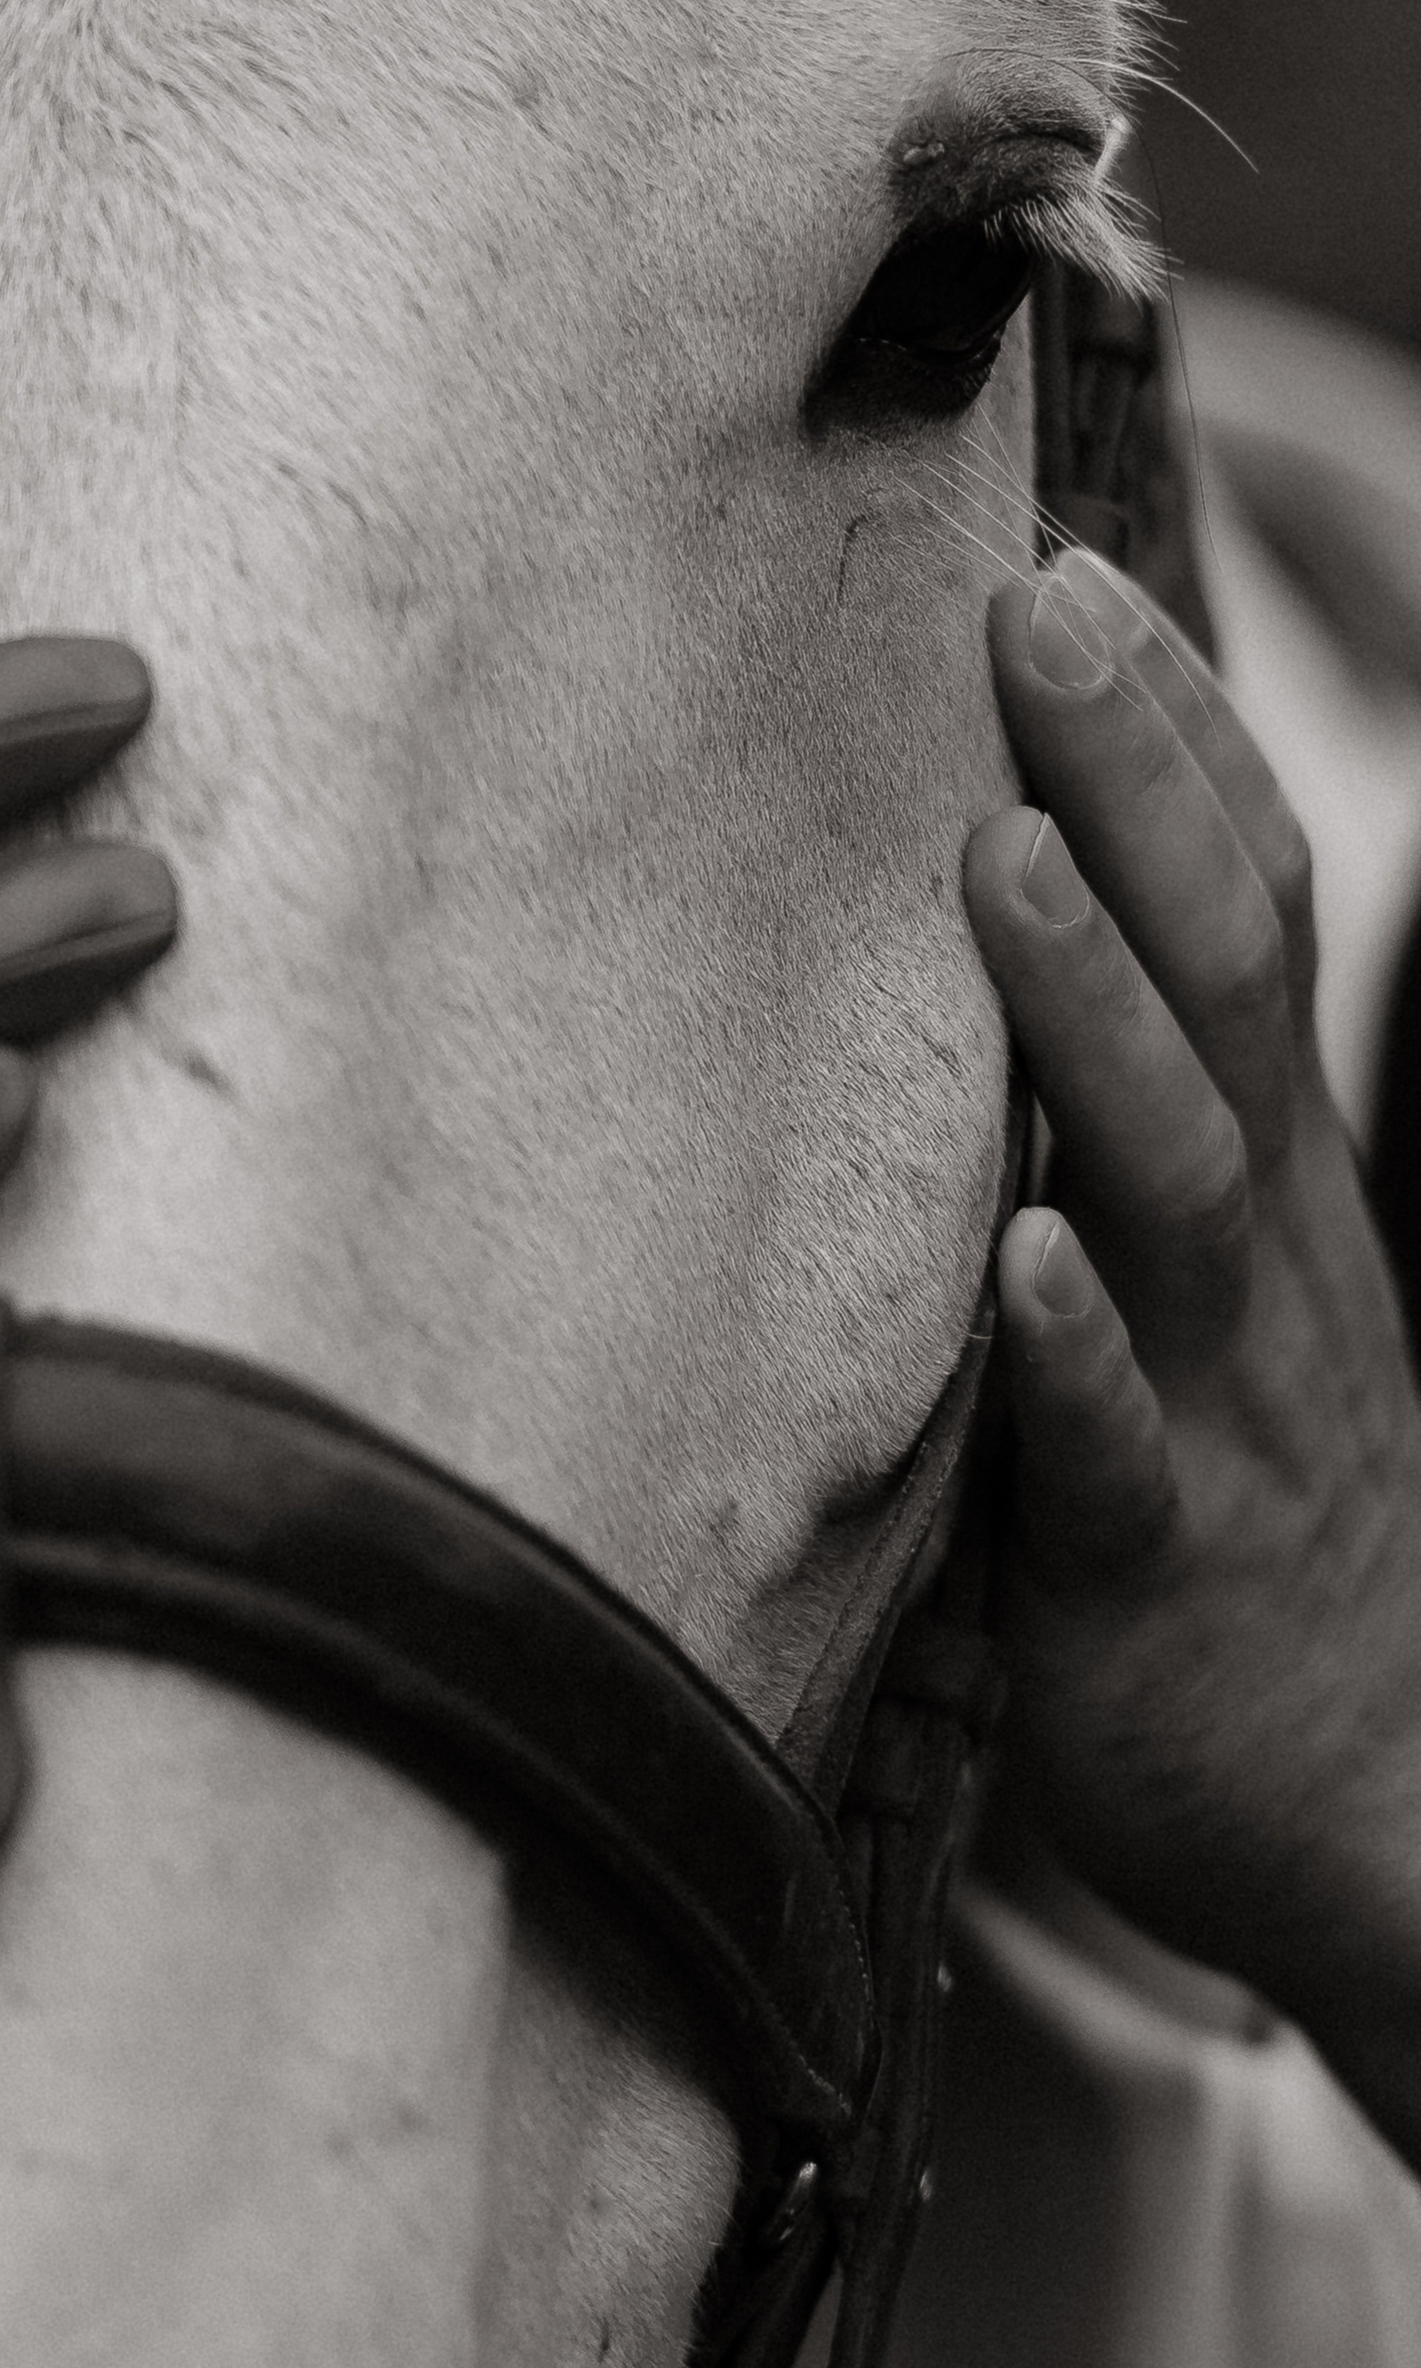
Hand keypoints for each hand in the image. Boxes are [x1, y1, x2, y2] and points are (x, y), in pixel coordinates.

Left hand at [967, 549, 1420, 2153]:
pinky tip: (1010, 1258)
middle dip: (1132, 786)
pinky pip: (1111, 1449)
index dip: (1174, 740)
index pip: (1243, 908)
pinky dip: (1069, 1346)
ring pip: (1168, 1182)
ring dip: (1089, 1012)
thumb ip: (1133, 1115)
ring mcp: (1224, 1402)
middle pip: (1218, 980)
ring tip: (994, 856)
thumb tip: (1006, 915)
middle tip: (1030, 603)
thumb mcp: (1216, 1277)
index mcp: (1264, 1172)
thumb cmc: (1248, 1489)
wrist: (1372, 1798)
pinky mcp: (1147, 1569)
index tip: (1068, 570)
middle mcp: (1261, 1253)